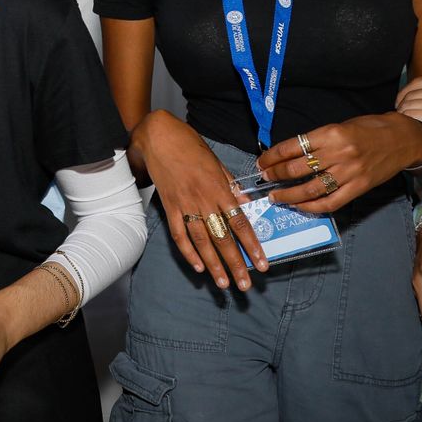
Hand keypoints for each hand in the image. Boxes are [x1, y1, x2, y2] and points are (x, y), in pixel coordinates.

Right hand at [135, 111, 265, 289]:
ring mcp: (185, 205)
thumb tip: (245, 206)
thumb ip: (231, 186)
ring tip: (223, 284)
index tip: (262, 264)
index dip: (252, 246)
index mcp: (219, 189)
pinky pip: (179, 234)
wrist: (159, 137)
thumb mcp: (217, 163)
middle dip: (235, 264)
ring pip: (201, 241)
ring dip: (213, 265)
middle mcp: (204, 200)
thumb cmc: (190, 145)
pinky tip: (198, 267)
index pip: (240, 223)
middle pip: (222, 238)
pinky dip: (188, 252)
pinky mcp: (168, 206)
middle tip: (245, 285)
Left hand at [257, 113, 421, 212]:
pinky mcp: (359, 188)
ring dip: (288, 195)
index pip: (293, 147)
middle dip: (276, 175)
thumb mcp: (340, 126)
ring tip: (276, 196)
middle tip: (264, 178)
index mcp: (331, 133)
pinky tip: (300, 206)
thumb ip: (318, 141)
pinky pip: (331, 202)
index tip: (262, 162)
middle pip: (297, 169)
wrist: (403, 138)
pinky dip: (312, 207)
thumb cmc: (369, 129)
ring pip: (310, 189)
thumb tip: (290, 155)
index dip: (273, 156)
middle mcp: (339, 153)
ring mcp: (349, 173)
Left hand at [397, 76, 421, 164]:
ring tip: (403, 124)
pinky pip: (413, 115)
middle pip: (412, 92)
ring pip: (410, 104)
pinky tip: (408, 128)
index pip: (419, 82)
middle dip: (401, 104)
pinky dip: (406, 121)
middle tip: (399, 116)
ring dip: (402, 114)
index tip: (402, 104)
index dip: (406, 93)